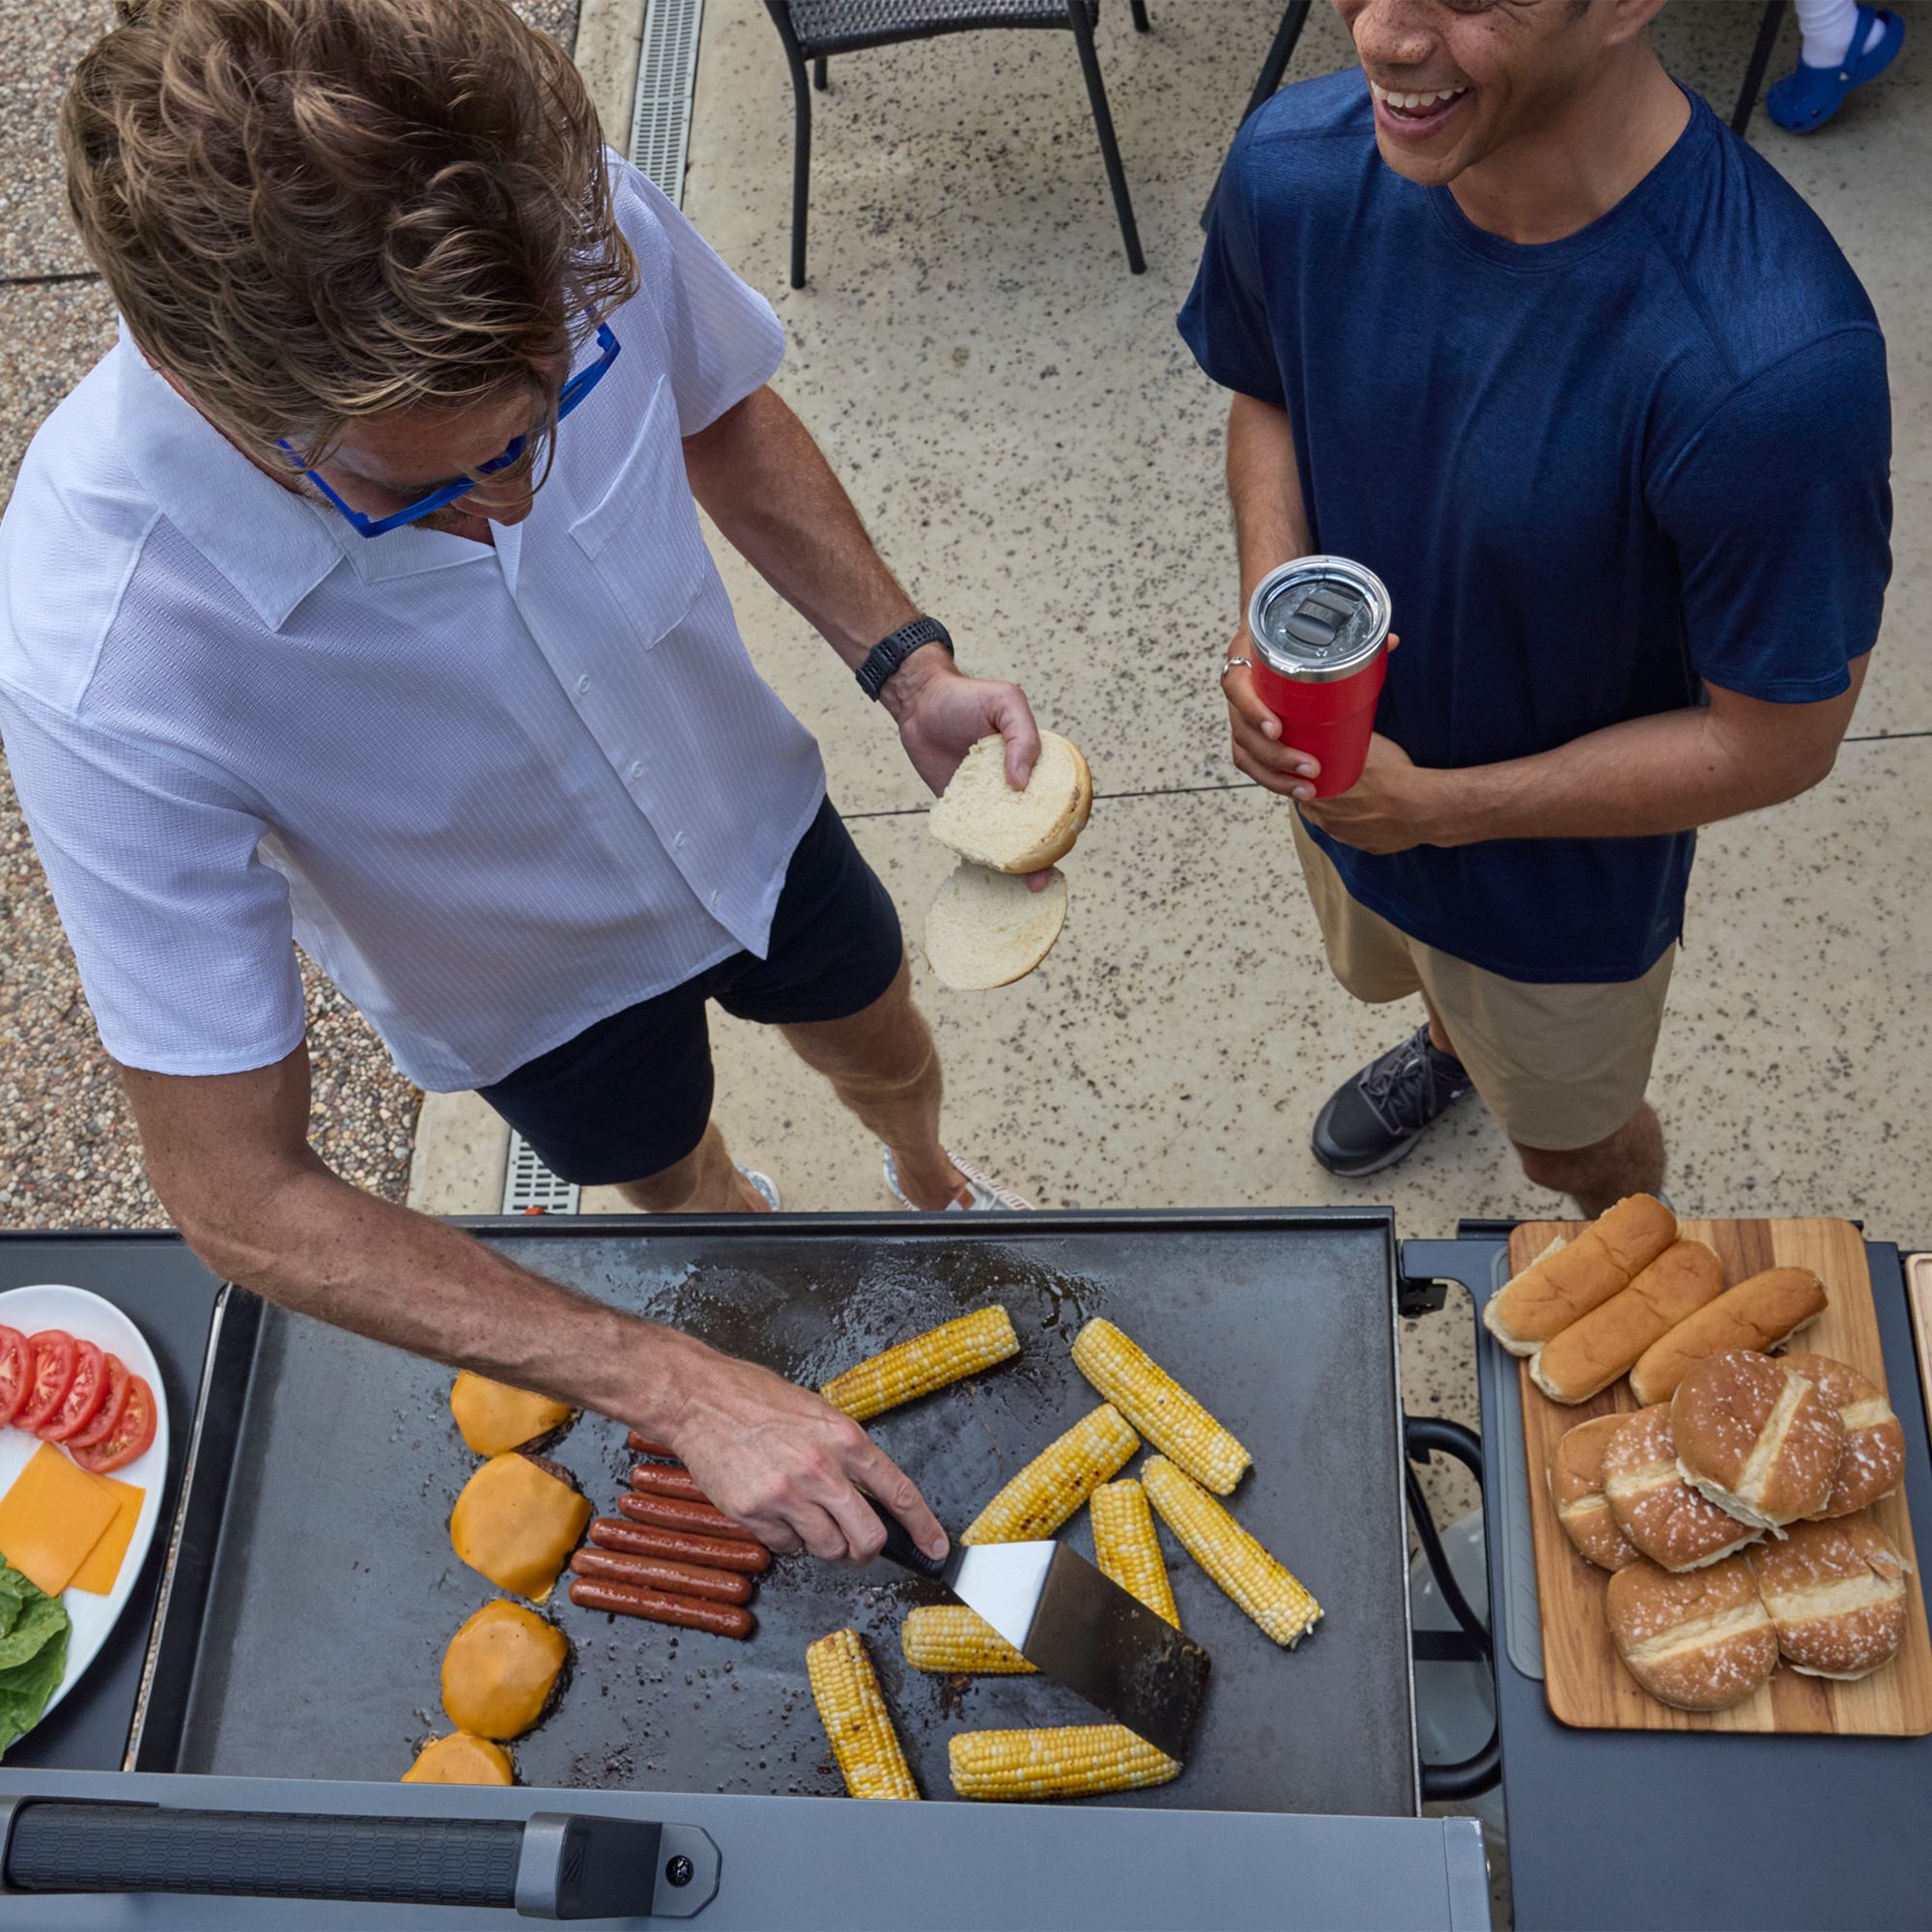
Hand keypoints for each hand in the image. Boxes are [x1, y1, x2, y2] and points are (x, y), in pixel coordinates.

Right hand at [652, 1338, 947, 1565]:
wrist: (700, 1399)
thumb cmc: (757, 1400)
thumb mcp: (819, 1413)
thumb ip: (848, 1453)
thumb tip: (873, 1494)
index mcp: (844, 1438)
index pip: (898, 1491)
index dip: (922, 1526)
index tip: (935, 1548)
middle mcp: (821, 1469)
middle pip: (867, 1537)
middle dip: (867, 1551)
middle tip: (859, 1548)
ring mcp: (786, 1495)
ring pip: (828, 1550)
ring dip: (825, 1544)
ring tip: (807, 1517)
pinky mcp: (754, 1514)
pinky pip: (787, 1548)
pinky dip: (788, 1540)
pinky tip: (777, 1511)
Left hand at [887, 645, 1054, 890]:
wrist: (920, 703)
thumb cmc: (966, 697)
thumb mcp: (1005, 703)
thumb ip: (1022, 736)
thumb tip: (1022, 782)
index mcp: (1036, 764)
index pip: (1058, 799)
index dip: (1066, 825)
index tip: (1065, 846)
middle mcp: (1016, 787)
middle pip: (1035, 828)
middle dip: (1042, 859)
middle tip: (1040, 882)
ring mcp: (988, 802)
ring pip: (1006, 839)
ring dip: (1014, 867)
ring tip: (1020, 889)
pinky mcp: (960, 810)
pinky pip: (972, 837)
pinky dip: (980, 857)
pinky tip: (986, 875)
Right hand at [1221, 627, 1403, 800]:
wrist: (1270, 635)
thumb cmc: (1292, 634)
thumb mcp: (1311, 631)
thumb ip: (1348, 636)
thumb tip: (1393, 641)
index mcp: (1245, 659)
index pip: (1236, 686)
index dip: (1252, 710)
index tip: (1277, 728)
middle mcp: (1238, 690)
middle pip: (1243, 731)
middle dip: (1276, 756)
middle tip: (1310, 767)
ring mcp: (1240, 714)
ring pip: (1245, 753)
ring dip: (1274, 776)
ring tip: (1306, 788)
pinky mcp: (1249, 733)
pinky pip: (1252, 762)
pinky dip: (1272, 780)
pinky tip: (1296, 790)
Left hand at [1297, 734, 1444, 854]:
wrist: (1423, 807)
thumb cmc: (1394, 776)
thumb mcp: (1366, 747)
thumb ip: (1345, 739)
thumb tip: (1340, 725)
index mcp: (1319, 795)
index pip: (1298, 787)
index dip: (1305, 778)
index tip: (1316, 770)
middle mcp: (1327, 820)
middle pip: (1315, 806)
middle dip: (1322, 795)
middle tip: (1338, 780)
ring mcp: (1346, 836)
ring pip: (1335, 822)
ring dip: (1341, 811)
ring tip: (1358, 795)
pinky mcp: (1366, 846)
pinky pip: (1358, 833)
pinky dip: (1362, 823)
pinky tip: (1373, 809)